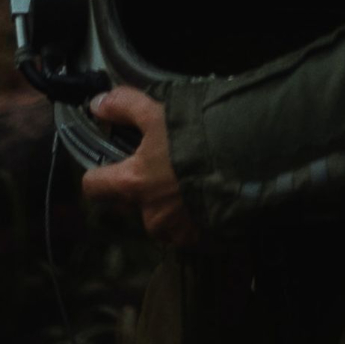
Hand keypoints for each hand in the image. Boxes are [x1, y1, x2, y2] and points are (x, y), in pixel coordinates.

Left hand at [79, 86, 198, 245]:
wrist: (250, 163)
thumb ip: (125, 107)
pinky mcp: (204, 239)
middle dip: (139, 189)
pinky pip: (190, 230)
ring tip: (189, 183)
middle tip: (159, 167)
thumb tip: (98, 104)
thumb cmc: (197, 136)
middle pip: (130, 204)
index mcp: (133, 184)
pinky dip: (195, 217)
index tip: (107, 165)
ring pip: (161, 220)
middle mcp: (151, 214)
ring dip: (168, 206)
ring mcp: (179, 230)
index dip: (97, 174)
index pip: (94, 187)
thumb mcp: (158, 113)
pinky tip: (209, 196)